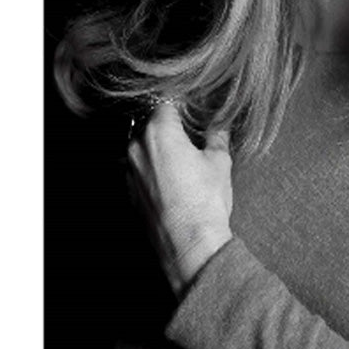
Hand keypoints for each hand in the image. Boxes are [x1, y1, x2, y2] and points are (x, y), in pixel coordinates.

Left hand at [126, 103, 233, 297]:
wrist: (189, 245)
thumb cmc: (204, 202)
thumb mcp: (220, 161)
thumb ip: (217, 136)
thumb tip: (219, 126)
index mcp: (159, 132)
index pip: (166, 103)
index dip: (183, 104)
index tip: (193, 108)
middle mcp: (137, 147)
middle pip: (149, 123)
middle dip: (169, 125)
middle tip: (190, 131)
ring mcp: (129, 171)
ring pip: (142, 146)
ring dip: (158, 146)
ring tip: (182, 156)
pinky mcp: (129, 193)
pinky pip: (139, 169)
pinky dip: (152, 168)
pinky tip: (173, 177)